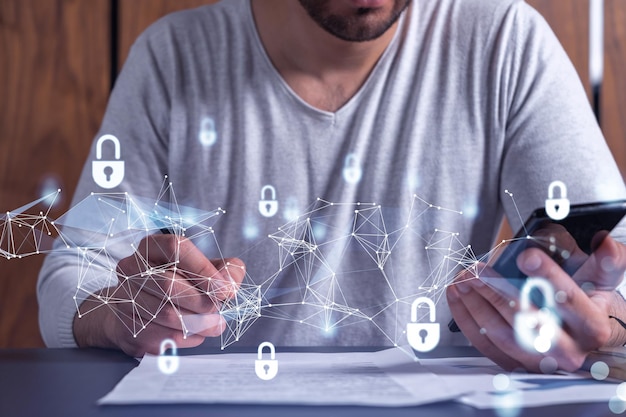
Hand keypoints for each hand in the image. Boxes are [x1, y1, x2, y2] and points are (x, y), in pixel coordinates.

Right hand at [73, 234, 244, 356]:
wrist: (142, 310)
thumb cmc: (181, 284)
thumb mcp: (207, 269)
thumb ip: (227, 270)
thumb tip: (230, 284)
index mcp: (153, 246)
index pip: (177, 248)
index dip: (203, 269)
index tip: (225, 289)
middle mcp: (132, 267)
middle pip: (169, 285)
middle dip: (202, 301)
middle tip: (218, 309)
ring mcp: (125, 297)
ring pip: (167, 314)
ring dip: (199, 323)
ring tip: (214, 323)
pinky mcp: (127, 326)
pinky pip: (162, 336)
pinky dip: (188, 338)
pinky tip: (197, 333)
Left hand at [446, 235, 625, 371]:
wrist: (588, 332)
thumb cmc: (591, 299)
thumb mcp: (604, 277)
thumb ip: (607, 259)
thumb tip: (604, 243)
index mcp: (592, 326)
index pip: (568, 301)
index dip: (547, 278)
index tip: (526, 256)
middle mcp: (568, 351)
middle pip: (529, 322)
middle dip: (497, 293)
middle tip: (477, 271)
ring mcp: (540, 361)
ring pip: (502, 335)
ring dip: (476, 304)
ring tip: (463, 279)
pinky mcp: (517, 364)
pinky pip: (486, 344)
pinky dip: (467, 318)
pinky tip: (458, 296)